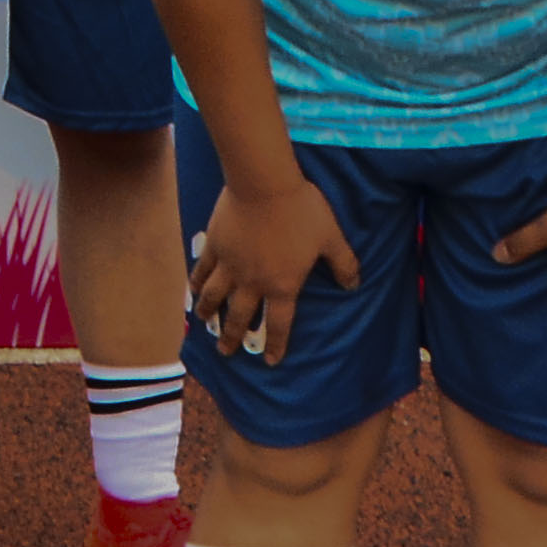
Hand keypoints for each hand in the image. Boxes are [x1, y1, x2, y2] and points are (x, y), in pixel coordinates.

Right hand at [189, 174, 359, 365]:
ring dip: (209, 313)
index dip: (277, 345)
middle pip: (240, 317)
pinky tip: (193, 289)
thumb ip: (343, 263)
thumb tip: (354, 285)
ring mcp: (230, 265)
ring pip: (215, 297)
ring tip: (204, 322)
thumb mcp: (331, 237)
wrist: (263, 185)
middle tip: (226, 351)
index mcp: (283, 285)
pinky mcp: (215, 246)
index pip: (280, 324)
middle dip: (232, 337)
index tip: (271, 362)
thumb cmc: (300, 211)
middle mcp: (253, 282)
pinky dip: (196, 282)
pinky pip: (202, 270)